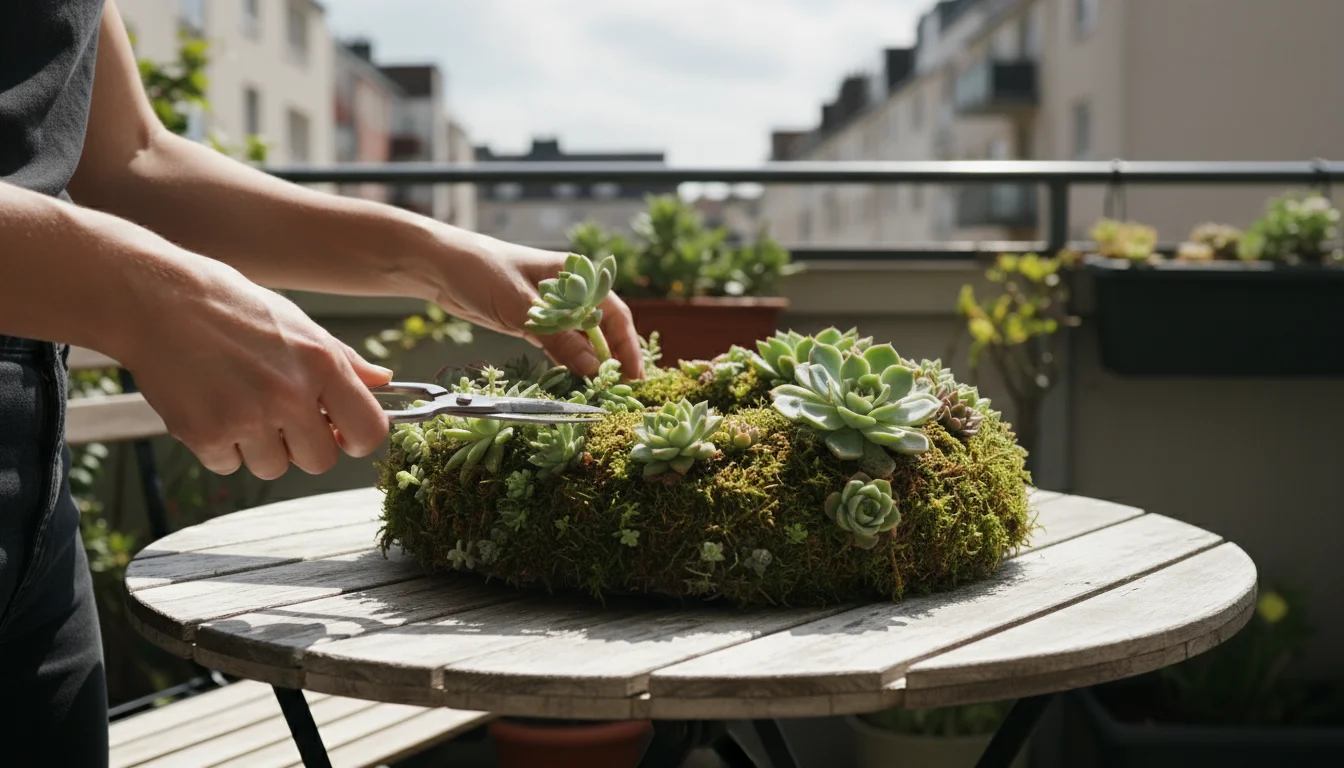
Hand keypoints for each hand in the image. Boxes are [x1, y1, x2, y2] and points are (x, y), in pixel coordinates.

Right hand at [117, 260, 391, 479]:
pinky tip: (209, 406)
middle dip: (304, 446)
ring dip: (259, 447)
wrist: (155, 298)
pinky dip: (219, 447)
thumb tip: (383, 381)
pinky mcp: (205, 434)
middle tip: (278, 416)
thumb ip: (343, 360)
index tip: (340, 433)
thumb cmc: (229, 306)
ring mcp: (247, 418)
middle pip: (321, 461)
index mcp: (322, 363)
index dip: (356, 438)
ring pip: (273, 469)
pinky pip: (228, 466)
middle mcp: (290, 394)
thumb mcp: (298, 322)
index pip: (369, 431)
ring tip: (237, 403)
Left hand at [430, 234, 643, 379]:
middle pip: (602, 329)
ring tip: (602, 392)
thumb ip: (559, 338)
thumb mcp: (522, 307)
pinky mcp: (533, 323)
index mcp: (575, 276)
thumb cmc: (483, 272)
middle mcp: (569, 292)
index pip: (614, 314)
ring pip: (581, 340)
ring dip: (591, 364)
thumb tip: (594, 369)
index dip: (627, 346)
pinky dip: (568, 362)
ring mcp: (551, 309)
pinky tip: (575, 381)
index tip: (634, 376)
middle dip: (613, 359)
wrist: (441, 266)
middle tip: (621, 391)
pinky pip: (559, 345)